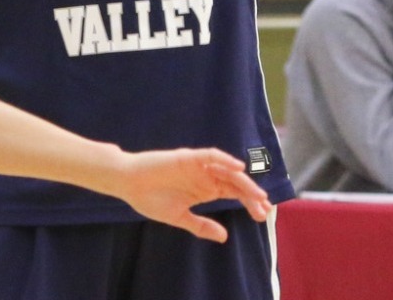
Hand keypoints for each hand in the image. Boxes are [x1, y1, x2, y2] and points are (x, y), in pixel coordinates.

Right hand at [109, 148, 270, 242]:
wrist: (127, 183)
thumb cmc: (150, 199)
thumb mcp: (178, 217)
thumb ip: (201, 226)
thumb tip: (224, 237)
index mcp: (206, 189)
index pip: (234, 194)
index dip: (250, 202)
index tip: (262, 215)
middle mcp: (206, 176)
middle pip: (235, 183)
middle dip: (251, 194)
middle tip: (265, 207)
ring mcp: (198, 166)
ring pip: (227, 170)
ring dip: (243, 180)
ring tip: (257, 194)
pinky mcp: (188, 157)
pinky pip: (210, 155)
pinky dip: (224, 159)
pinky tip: (237, 167)